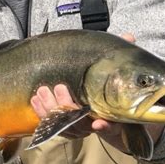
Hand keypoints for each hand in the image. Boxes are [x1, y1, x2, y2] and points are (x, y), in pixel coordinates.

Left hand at [29, 32, 136, 150]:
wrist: (91, 99)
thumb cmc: (105, 84)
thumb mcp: (113, 69)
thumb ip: (119, 55)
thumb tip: (129, 36)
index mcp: (109, 115)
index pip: (110, 126)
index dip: (105, 126)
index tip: (98, 123)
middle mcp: (92, 124)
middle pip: (79, 126)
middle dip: (67, 108)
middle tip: (60, 88)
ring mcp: (75, 127)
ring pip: (61, 126)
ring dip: (50, 109)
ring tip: (43, 91)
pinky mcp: (60, 125)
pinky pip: (48, 124)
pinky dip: (41, 112)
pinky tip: (35, 100)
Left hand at [30, 83, 125, 149]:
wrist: (106, 126)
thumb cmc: (109, 117)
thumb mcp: (113, 121)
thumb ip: (107, 124)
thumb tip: (98, 125)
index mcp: (89, 126)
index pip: (75, 117)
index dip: (66, 103)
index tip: (60, 88)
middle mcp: (76, 131)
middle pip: (61, 119)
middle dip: (51, 103)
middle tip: (45, 88)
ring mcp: (68, 131)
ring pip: (52, 122)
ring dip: (42, 108)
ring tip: (38, 93)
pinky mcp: (60, 129)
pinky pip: (47, 124)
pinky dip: (40, 112)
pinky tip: (34, 101)